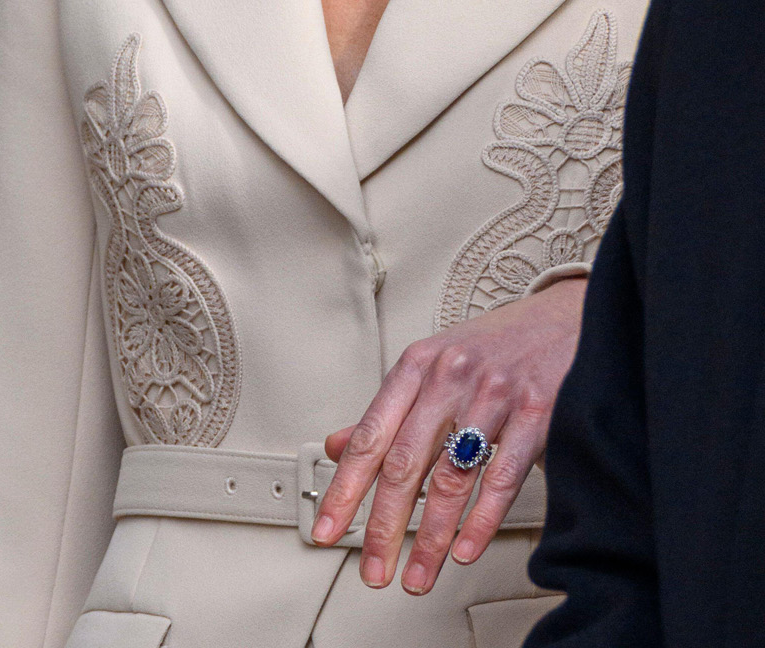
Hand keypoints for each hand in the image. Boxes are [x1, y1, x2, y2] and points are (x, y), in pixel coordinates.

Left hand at [312, 277, 585, 594]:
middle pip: (404, 462)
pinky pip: (502, 477)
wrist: (567, 317)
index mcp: (417, 365)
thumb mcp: (435, 364)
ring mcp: (493, 394)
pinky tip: (464, 550)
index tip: (326, 528)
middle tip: (372, 570)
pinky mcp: (536, 412)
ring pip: (450, 477)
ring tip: (416, 575)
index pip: (370, 435)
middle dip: (382, 525)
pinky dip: (481, 521)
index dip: (344, 487)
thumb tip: (339, 446)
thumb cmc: (497, 346)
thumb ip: (390, 409)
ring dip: (429, 536)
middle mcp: (449, 377)